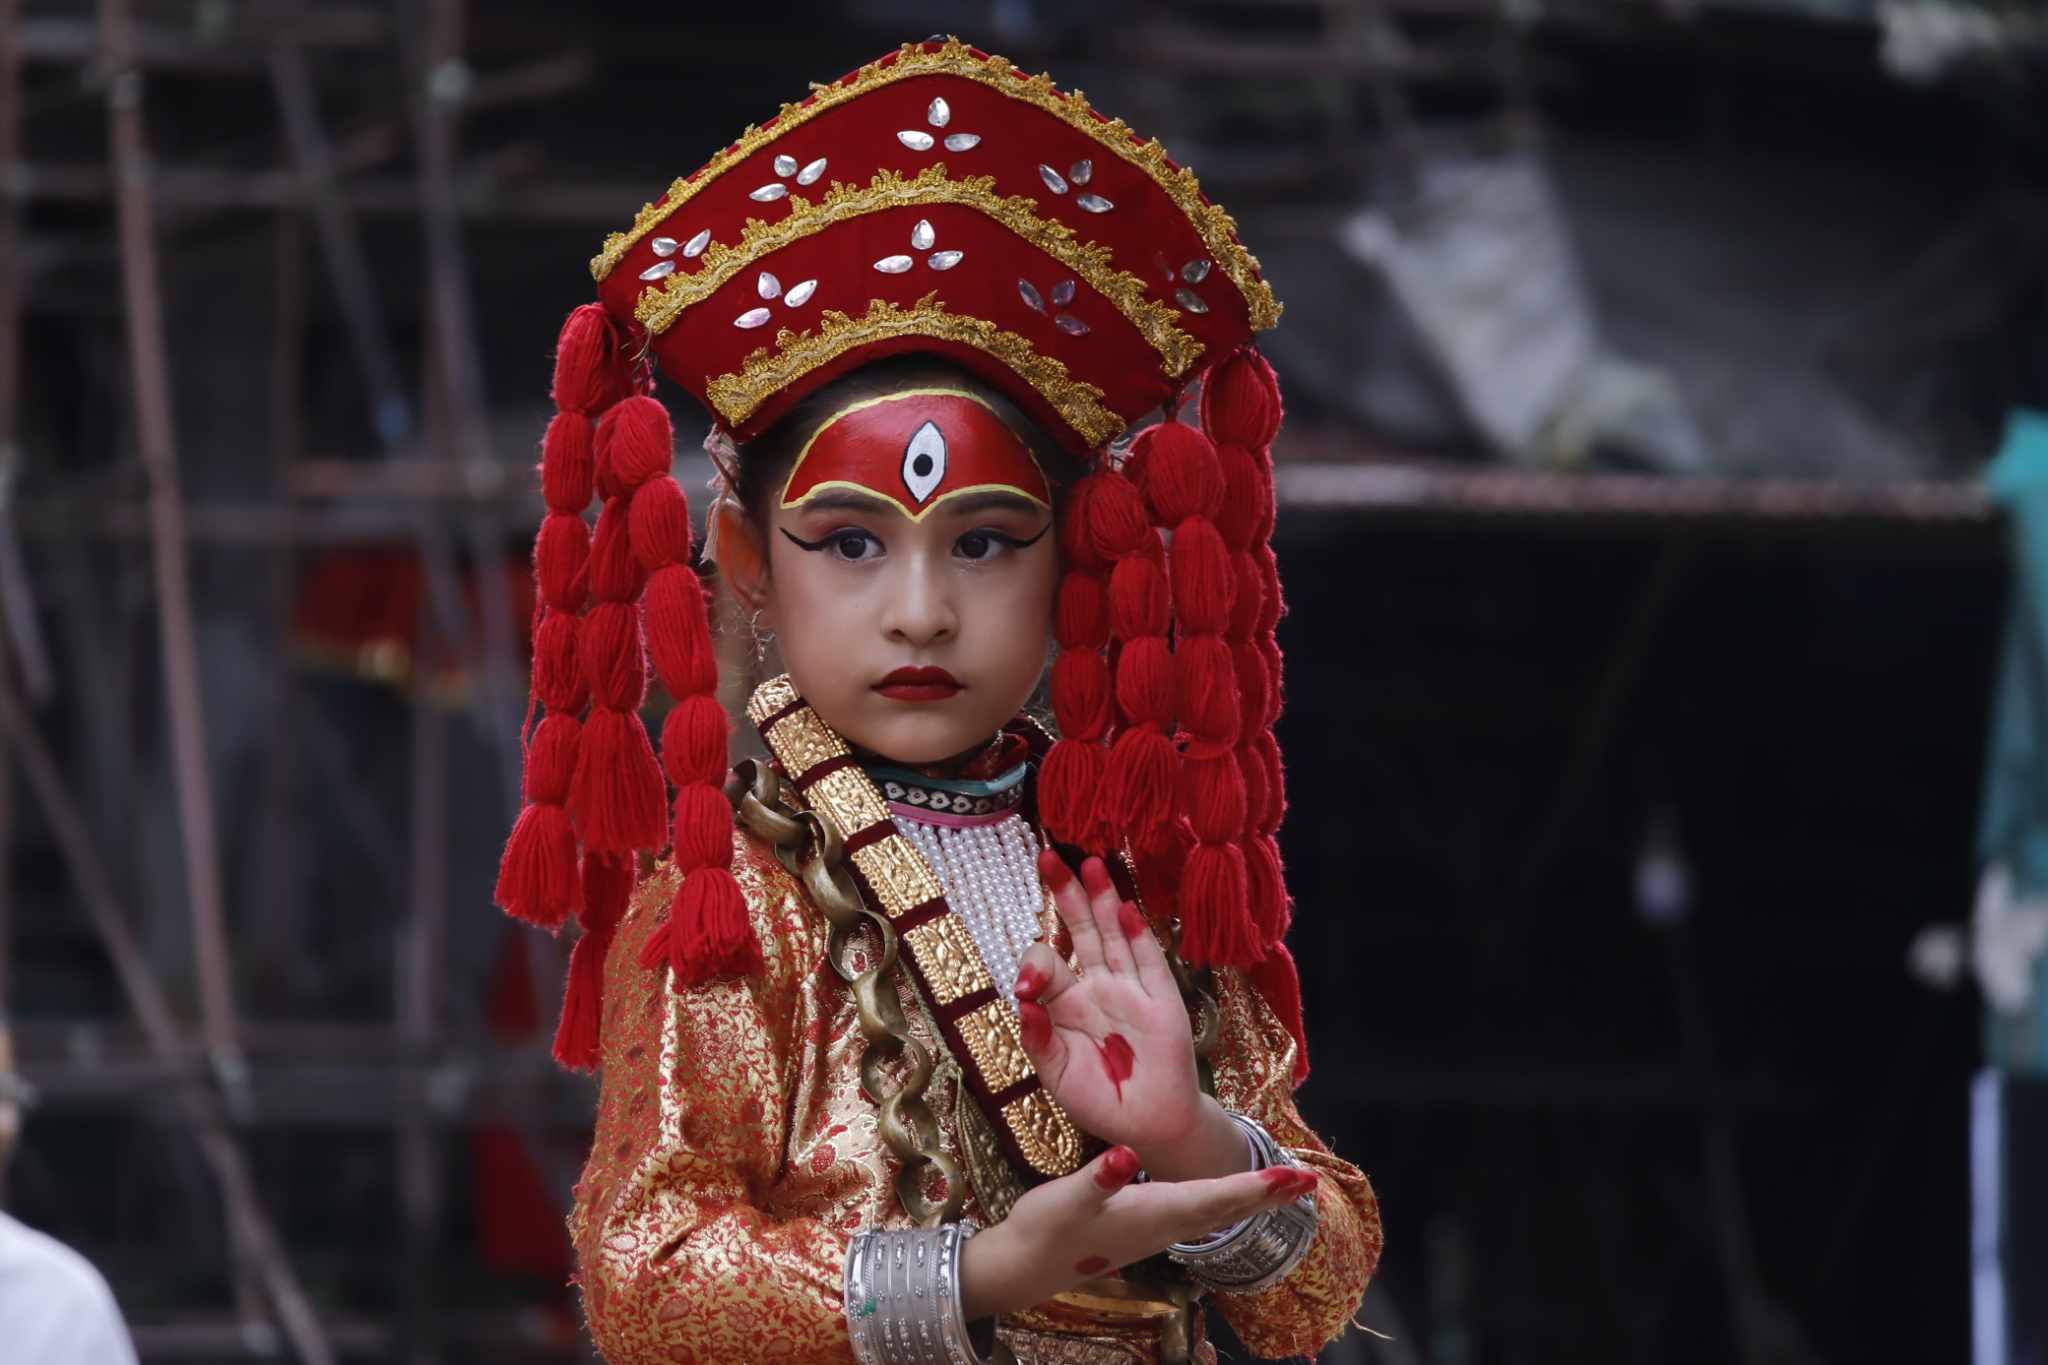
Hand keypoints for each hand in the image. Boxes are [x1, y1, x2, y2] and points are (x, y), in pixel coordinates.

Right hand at [957, 1142, 1316, 1319]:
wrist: (1025, 1266)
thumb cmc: (1046, 1228)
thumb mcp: (1067, 1197)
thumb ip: (1097, 1178)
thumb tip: (1124, 1155)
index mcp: (1154, 1213)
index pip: (1215, 1198)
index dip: (1255, 1187)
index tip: (1290, 1177)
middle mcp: (1164, 1226)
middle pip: (1226, 1209)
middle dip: (1268, 1194)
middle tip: (1310, 1181)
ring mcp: (1156, 1231)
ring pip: (1216, 1213)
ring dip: (1251, 1199)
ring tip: (1285, 1187)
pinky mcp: (1145, 1229)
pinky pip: (1199, 1214)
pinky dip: (1224, 1201)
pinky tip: (1228, 1196)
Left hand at [1017, 853, 1246, 1182]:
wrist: (1148, 1126)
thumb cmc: (1098, 1100)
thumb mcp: (1056, 1074)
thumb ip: (1038, 1038)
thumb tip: (1021, 1000)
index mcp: (1066, 1003)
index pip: (1048, 962)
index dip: (1037, 961)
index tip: (1030, 983)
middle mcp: (1097, 987)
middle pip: (1080, 931)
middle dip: (1066, 895)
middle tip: (1049, 857)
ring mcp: (1130, 990)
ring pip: (1113, 936)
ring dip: (1102, 901)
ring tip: (1091, 863)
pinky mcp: (1161, 1001)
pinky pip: (1149, 962)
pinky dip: (1137, 936)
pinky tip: (1125, 909)